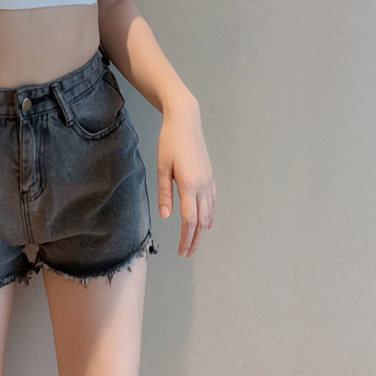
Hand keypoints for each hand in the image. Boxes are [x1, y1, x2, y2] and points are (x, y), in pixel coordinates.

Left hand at [157, 99, 215, 257]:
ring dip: (202, 230)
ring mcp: (209, 181)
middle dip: (194, 239)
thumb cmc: (169, 142)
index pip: (189, 219)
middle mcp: (203, 186)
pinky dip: (210, 215)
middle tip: (187, 253)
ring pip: (209, 213)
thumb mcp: (162, 167)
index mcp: (189, 185)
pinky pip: (213, 202)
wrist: (185, 121)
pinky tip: (206, 222)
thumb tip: (166, 216)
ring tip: (194, 242)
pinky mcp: (210, 176)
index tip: (181, 251)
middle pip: (202, 221)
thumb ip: (164, 193)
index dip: (186, 238)